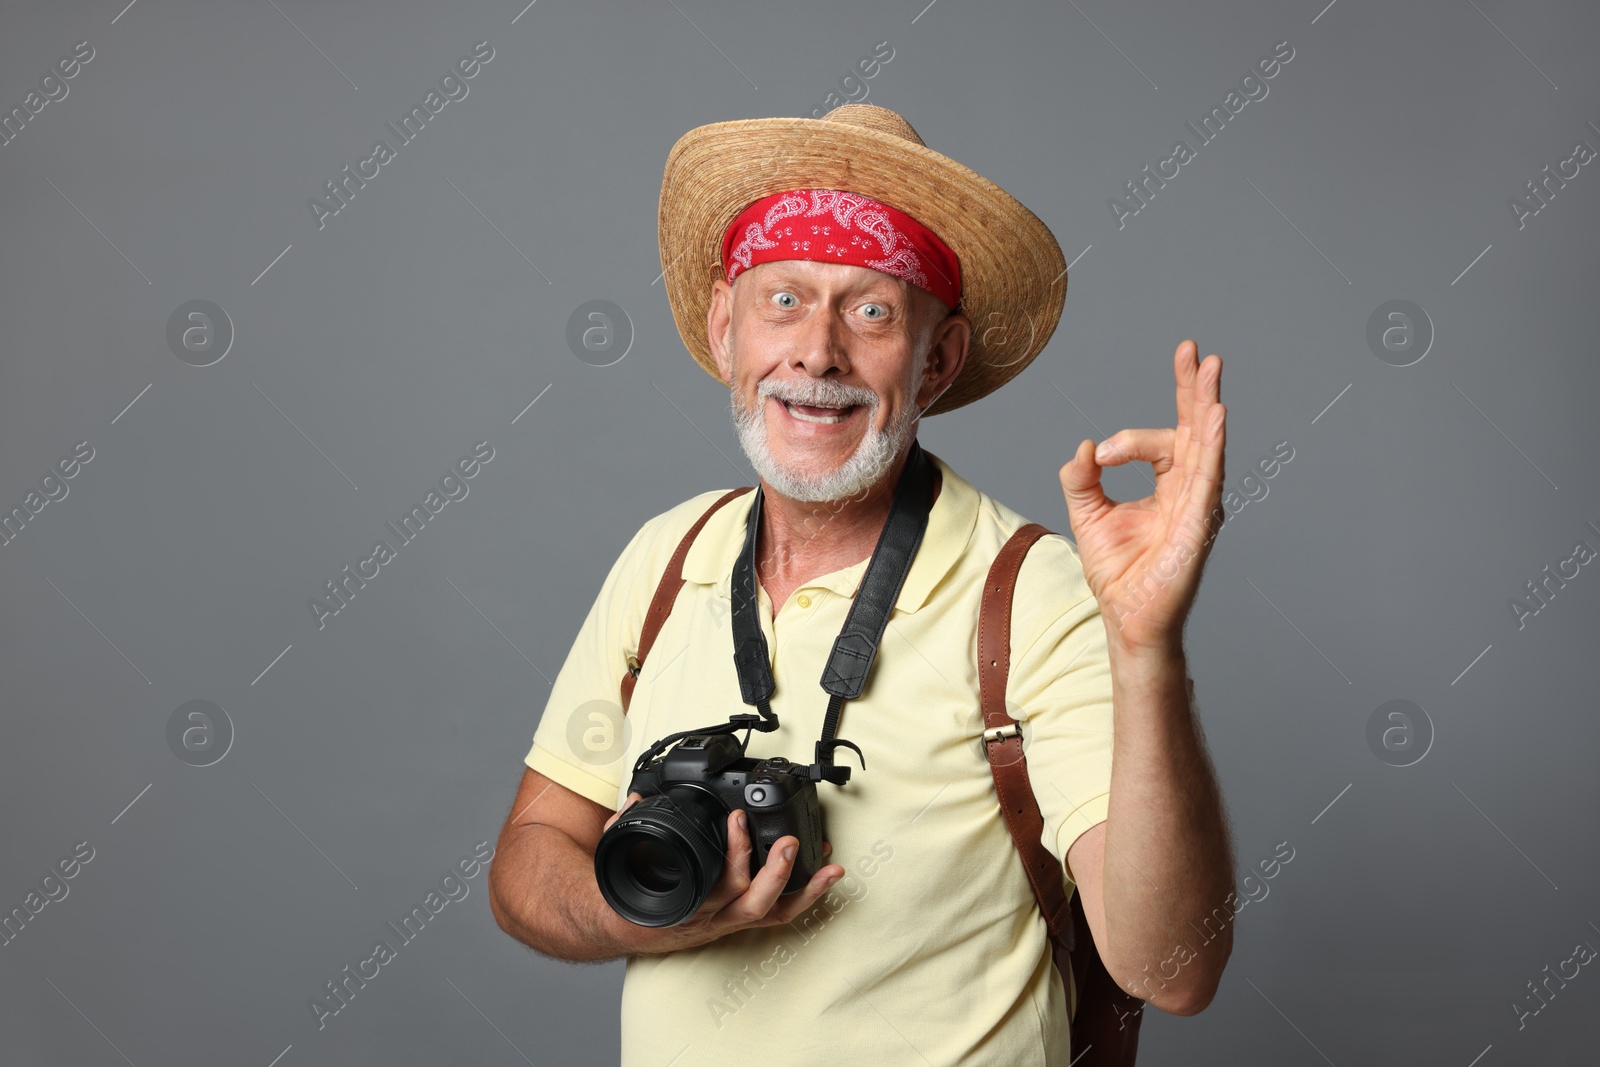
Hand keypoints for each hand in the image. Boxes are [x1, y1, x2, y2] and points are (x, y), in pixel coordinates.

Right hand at [601, 792, 844, 953]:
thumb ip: (623, 828)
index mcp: (686, 903)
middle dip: (775, 872)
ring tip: (830, 866)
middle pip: (753, 902)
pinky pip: (778, 914)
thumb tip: (633, 800)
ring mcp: (730, 920)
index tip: (737, 817)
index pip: (716, 884)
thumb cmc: (631, 897)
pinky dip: (805, 898)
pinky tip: (825, 877)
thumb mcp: (619, 861)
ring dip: (806, 891)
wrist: (626, 929)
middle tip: (790, 841)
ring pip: (774, 913)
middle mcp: (712, 917)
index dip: (733, 854)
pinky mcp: (742, 919)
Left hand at [1058, 339, 1225, 654]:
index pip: (1162, 439)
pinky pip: (1207, 479)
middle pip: (1196, 429)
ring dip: (1207, 407)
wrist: (1127, 618)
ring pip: (1206, 447)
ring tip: (1210, 371)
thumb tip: (1083, 447)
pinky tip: (1215, 419)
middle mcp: (1190, 490)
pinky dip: (1211, 447)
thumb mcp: (1088, 516)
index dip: (1130, 436)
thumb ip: (1081, 480)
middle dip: (1194, 389)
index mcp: (1168, 485)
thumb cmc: (1118, 572)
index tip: (1101, 454)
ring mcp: (1199, 506)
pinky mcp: (1198, 525)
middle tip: (1194, 351)